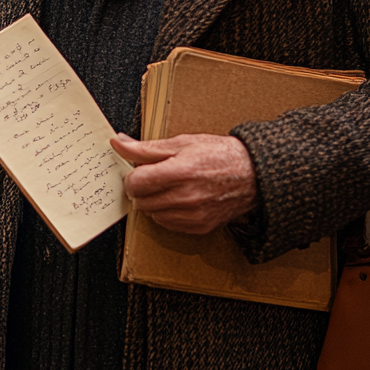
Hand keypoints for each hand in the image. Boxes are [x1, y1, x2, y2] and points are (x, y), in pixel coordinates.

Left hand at [110, 132, 257, 235]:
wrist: (252, 175)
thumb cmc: (217, 154)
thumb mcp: (182, 142)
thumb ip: (146, 147)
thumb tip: (118, 142)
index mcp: (180, 171)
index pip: (136, 183)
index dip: (132, 176)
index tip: (139, 171)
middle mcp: (186, 197)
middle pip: (141, 201)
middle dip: (142, 189)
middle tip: (155, 177)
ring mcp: (193, 215)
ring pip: (152, 214)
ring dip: (154, 202)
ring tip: (170, 187)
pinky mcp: (199, 227)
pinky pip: (167, 224)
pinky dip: (167, 213)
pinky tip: (179, 199)